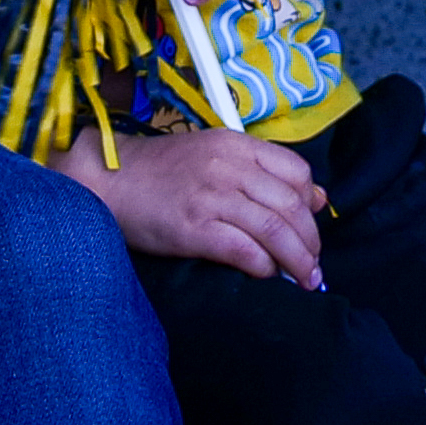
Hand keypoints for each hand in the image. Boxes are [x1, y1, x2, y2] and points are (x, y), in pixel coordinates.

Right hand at [68, 123, 327, 286]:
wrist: (108, 180)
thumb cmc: (161, 172)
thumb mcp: (214, 156)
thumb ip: (261, 172)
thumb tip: (317, 197)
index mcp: (236, 144)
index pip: (297, 171)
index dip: (311, 204)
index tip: (311, 227)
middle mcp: (229, 167)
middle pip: (291, 206)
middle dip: (310, 241)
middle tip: (313, 265)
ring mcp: (211, 197)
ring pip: (274, 230)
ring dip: (297, 260)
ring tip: (304, 280)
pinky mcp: (193, 228)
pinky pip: (243, 250)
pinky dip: (263, 267)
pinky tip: (266, 276)